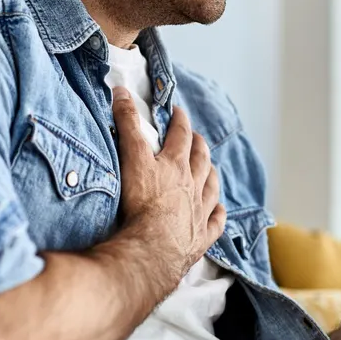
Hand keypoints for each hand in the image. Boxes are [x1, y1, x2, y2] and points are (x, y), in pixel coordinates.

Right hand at [112, 87, 224, 278]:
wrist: (153, 248)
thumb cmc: (141, 203)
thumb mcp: (131, 157)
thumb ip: (127, 123)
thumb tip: (122, 91)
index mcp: (175, 165)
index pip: (180, 136)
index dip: (180, 121)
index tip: (179, 112)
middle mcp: (192, 185)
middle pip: (200, 160)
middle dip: (199, 146)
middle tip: (197, 138)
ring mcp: (199, 212)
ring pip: (211, 188)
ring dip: (211, 176)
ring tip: (211, 169)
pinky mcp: (201, 238)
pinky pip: (215, 223)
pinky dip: (218, 214)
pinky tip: (219, 210)